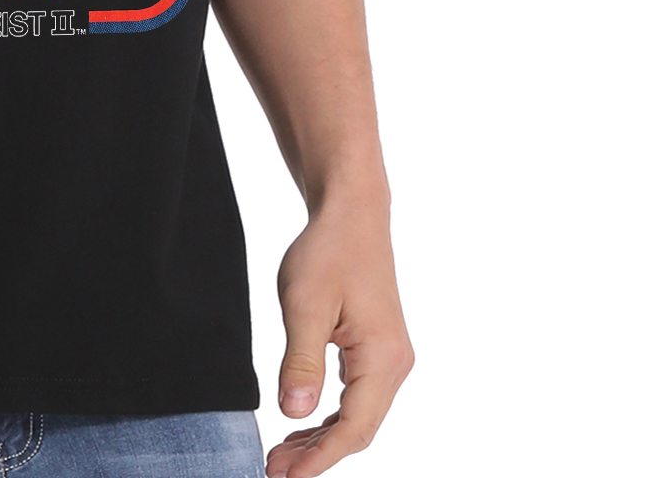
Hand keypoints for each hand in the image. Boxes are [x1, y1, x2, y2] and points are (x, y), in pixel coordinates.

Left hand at [265, 193, 413, 476]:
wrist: (352, 214)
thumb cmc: (329, 251)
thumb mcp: (305, 304)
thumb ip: (300, 361)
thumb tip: (292, 414)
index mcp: (383, 359)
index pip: (353, 429)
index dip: (319, 459)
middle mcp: (395, 365)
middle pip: (358, 429)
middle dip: (317, 455)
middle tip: (273, 470)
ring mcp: (389, 358)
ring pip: (357, 416)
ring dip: (321, 438)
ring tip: (281, 455)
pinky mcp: (376, 350)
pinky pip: (356, 397)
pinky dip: (328, 415)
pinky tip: (302, 423)